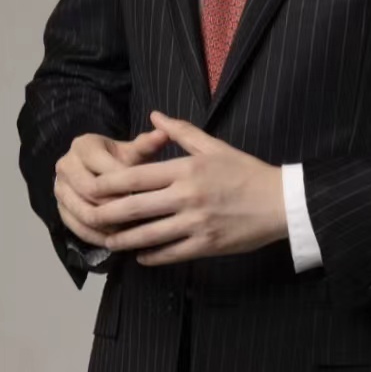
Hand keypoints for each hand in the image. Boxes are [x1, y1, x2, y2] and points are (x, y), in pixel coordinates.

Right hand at [54, 127, 170, 249]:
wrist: (93, 167)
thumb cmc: (118, 159)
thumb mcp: (131, 150)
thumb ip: (146, 145)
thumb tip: (164, 134)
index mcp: (83, 146)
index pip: (106, 170)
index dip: (127, 185)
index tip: (149, 196)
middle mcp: (65, 164)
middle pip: (90, 192)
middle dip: (116, 206)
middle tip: (140, 217)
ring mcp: (58, 187)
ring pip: (82, 212)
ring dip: (107, 225)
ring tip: (130, 232)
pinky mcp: (59, 207)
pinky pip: (76, 227)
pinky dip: (96, 236)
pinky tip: (115, 241)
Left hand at [86, 110, 287, 265]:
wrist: (280, 202)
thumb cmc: (245, 171)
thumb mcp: (213, 145)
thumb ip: (181, 131)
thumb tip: (154, 116)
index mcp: (186, 169)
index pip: (138, 177)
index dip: (111, 184)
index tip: (93, 188)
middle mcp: (187, 197)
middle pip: (137, 208)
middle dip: (109, 215)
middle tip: (90, 217)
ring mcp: (196, 223)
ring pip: (150, 236)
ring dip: (125, 240)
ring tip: (109, 241)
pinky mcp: (206, 245)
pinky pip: (171, 254)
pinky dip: (152, 256)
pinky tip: (140, 256)